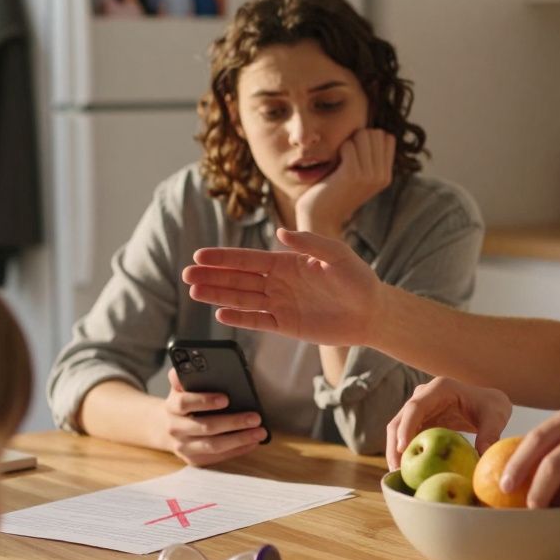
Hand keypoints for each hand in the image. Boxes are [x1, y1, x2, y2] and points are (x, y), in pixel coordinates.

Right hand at [158, 368, 265, 465]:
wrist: (166, 427)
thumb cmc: (182, 403)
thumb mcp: (181, 388)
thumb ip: (185, 376)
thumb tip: (188, 365)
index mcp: (172, 407)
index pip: (184, 403)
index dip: (205, 401)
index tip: (226, 399)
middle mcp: (175, 429)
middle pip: (205, 427)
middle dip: (232, 422)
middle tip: (255, 417)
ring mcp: (184, 447)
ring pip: (213, 446)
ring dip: (239, 440)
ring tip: (260, 432)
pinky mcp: (193, 459)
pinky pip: (217, 458)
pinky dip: (237, 450)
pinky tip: (252, 442)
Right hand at [184, 230, 381, 346]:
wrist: (372, 312)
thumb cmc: (358, 280)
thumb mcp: (337, 256)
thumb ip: (310, 244)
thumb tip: (280, 233)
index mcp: (287, 262)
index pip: (249, 259)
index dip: (224, 257)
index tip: (200, 255)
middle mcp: (279, 282)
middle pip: (239, 278)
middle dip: (213, 275)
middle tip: (187, 274)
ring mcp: (280, 304)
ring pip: (242, 298)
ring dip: (219, 295)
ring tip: (194, 292)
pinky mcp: (286, 326)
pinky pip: (258, 321)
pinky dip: (240, 318)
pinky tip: (220, 314)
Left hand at [294, 129, 395, 235]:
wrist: (321, 218)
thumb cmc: (334, 191)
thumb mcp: (358, 175)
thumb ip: (368, 157)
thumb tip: (372, 131)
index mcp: (386, 176)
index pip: (387, 138)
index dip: (369, 138)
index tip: (356, 152)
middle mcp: (381, 176)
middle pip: (376, 133)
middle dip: (358, 137)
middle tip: (346, 155)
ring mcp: (369, 176)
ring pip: (363, 135)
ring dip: (348, 142)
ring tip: (341, 160)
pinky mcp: (353, 175)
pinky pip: (348, 145)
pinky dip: (339, 149)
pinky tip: (335, 163)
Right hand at [385, 377, 512, 469]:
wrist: (488, 404)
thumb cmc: (491, 407)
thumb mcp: (495, 417)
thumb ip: (490, 434)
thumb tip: (483, 455)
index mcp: (439, 388)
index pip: (416, 407)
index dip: (406, 426)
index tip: (403, 448)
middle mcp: (423, 396)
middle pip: (399, 420)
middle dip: (395, 445)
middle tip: (397, 470)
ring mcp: (419, 410)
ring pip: (398, 431)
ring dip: (396, 453)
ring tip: (399, 476)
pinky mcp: (419, 423)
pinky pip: (406, 438)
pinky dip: (405, 454)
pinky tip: (408, 473)